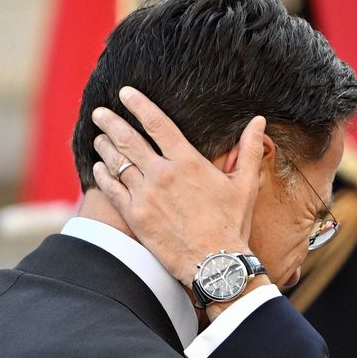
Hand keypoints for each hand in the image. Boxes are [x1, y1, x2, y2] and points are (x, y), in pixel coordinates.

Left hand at [91, 86, 267, 286]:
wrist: (215, 264)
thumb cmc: (232, 225)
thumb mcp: (245, 185)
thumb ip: (249, 150)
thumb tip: (259, 121)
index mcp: (187, 161)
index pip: (157, 123)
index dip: (138, 105)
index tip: (125, 93)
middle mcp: (162, 174)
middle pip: (128, 139)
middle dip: (111, 122)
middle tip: (100, 113)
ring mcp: (146, 195)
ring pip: (117, 162)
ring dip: (105, 147)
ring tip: (98, 138)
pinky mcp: (135, 216)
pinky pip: (111, 190)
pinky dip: (102, 175)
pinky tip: (98, 168)